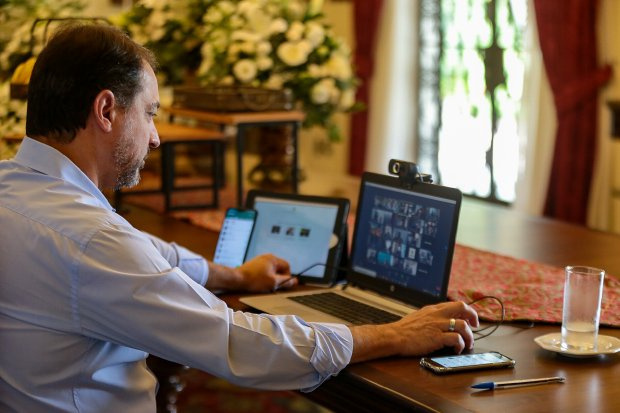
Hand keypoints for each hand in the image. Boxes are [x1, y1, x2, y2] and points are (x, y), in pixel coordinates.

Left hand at [237, 254, 297, 292]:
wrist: (237, 279)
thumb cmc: (256, 280)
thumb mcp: (273, 283)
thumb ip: (285, 282)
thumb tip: (295, 281)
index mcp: (273, 259)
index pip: (287, 266)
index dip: (287, 276)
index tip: (282, 284)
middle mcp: (267, 257)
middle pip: (279, 267)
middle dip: (278, 277)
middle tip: (274, 286)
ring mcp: (259, 260)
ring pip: (271, 269)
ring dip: (271, 277)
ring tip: (266, 285)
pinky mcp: (253, 264)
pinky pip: (264, 270)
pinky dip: (264, 276)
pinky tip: (259, 282)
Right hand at [349, 301, 478, 362]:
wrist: (394, 336)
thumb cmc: (404, 329)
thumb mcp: (419, 316)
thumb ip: (431, 316)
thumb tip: (441, 320)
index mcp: (433, 309)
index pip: (455, 304)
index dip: (467, 311)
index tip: (470, 319)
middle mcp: (437, 315)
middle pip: (462, 308)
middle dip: (473, 317)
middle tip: (475, 327)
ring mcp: (437, 325)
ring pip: (463, 325)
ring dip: (469, 336)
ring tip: (467, 344)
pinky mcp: (436, 337)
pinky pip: (456, 339)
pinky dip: (460, 345)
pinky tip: (457, 349)